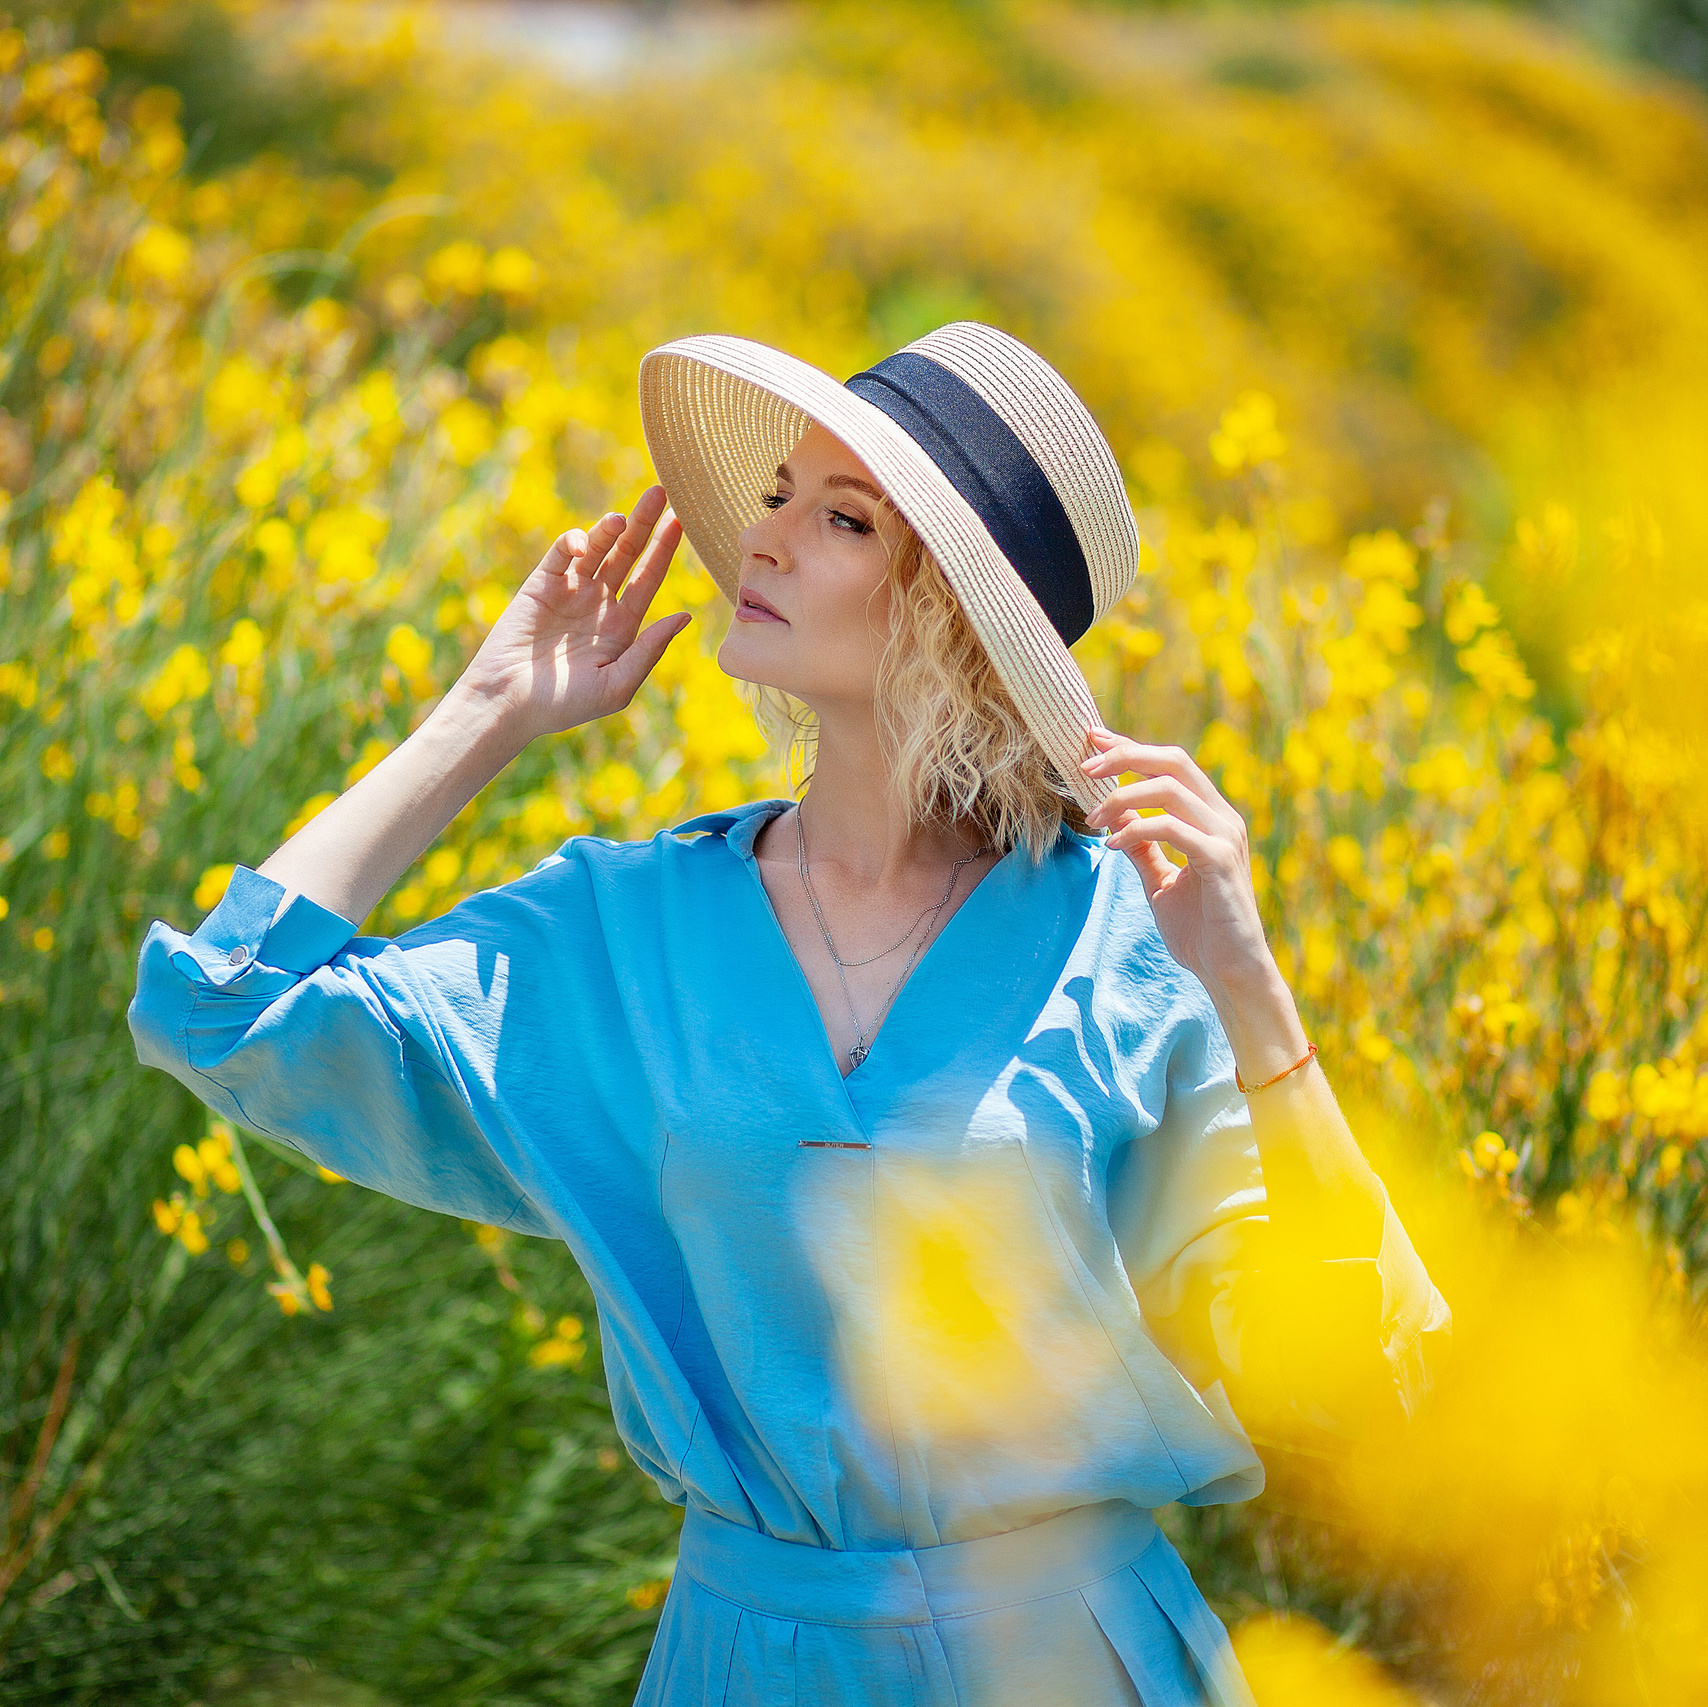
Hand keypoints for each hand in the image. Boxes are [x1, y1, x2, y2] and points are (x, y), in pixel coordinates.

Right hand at [452, 486, 690, 742]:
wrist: (510, 703)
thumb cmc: (565, 705)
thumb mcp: (617, 684)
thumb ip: (650, 650)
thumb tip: (685, 616)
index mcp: (622, 626)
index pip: (649, 579)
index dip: (664, 550)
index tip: (680, 521)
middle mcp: (599, 602)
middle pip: (628, 554)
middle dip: (644, 524)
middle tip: (661, 492)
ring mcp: (570, 590)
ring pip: (598, 548)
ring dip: (612, 528)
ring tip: (625, 517)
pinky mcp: (541, 584)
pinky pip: (562, 554)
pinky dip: (575, 542)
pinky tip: (585, 546)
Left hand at [1080, 730, 1306, 1074]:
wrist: (1229, 971)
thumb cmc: (1199, 929)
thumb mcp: (1160, 880)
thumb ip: (1142, 846)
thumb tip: (1114, 818)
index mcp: (1210, 817)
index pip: (1170, 765)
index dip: (1130, 748)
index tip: (1092, 740)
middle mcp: (1222, 818)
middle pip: (1173, 761)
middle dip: (1125, 756)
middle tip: (1083, 767)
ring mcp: (1225, 836)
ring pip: (1170, 790)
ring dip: (1122, 799)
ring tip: (1092, 820)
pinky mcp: (1221, 860)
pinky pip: (1173, 828)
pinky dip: (1137, 830)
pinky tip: (1112, 846)